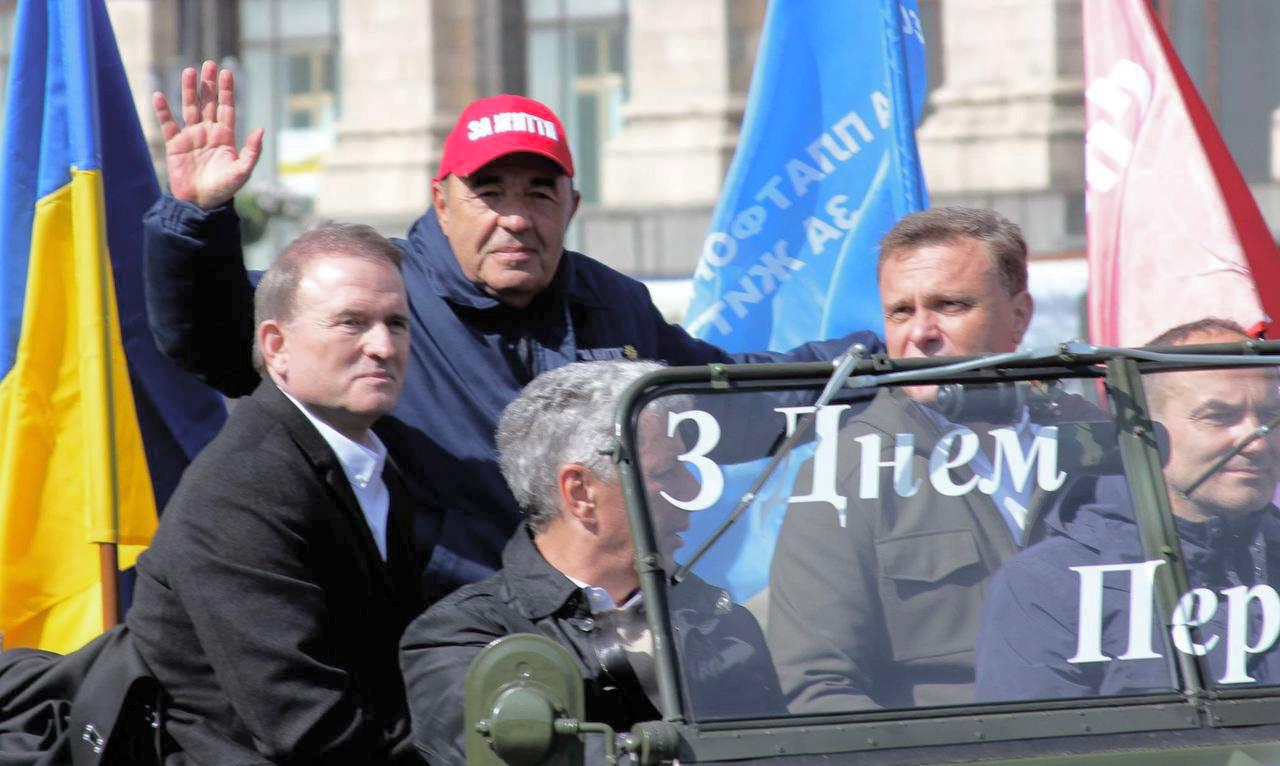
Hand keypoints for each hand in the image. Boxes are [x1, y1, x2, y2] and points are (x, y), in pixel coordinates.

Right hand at [155, 60, 264, 208]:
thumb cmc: (224, 189)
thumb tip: (261, 129)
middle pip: (208, 103)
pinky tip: (160, 95)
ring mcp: (191, 137)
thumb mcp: (242, 171)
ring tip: (189, 71)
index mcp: (225, 137)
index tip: (227, 72)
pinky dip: (163, 111)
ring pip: (189, 108)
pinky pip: (168, 124)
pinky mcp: (175, 144)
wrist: (200, 203)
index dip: (227, 91)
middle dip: (209, 84)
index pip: (226, 108)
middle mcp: (208, 132)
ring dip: (189, 90)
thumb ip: (252, 151)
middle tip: (209, 64)